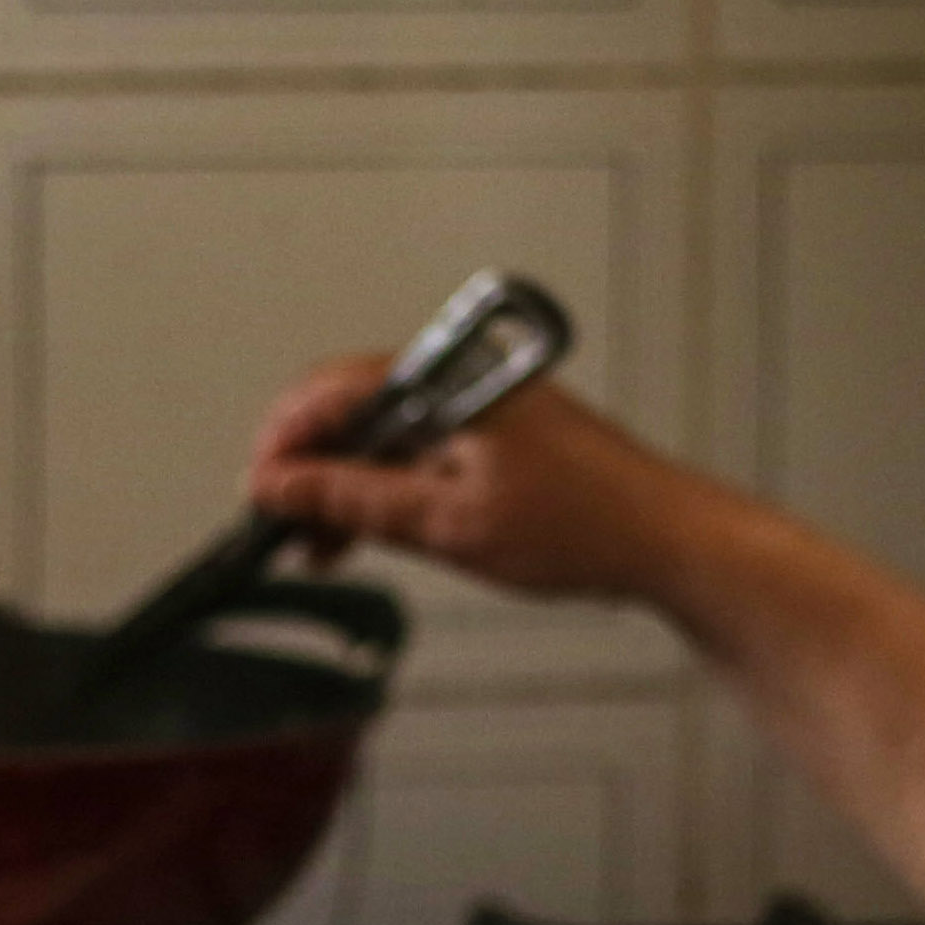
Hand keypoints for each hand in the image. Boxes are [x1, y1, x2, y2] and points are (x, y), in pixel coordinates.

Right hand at [243, 359, 736, 609]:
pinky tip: (374, 530)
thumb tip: (279, 485)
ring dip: (348, 484)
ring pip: (386, 433)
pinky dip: (390, 486)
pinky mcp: (500, 434)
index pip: (334, 389)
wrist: (666, 540)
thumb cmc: (578, 527)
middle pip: (355, 408)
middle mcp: (461, 379)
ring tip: (324, 545)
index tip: (258, 492)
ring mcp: (482, 405)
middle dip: (310, 467)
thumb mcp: (446, 522)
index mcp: (447, 381)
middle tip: (286, 529)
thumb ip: (353, 498)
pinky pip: (422, 447)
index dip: (284, 441)